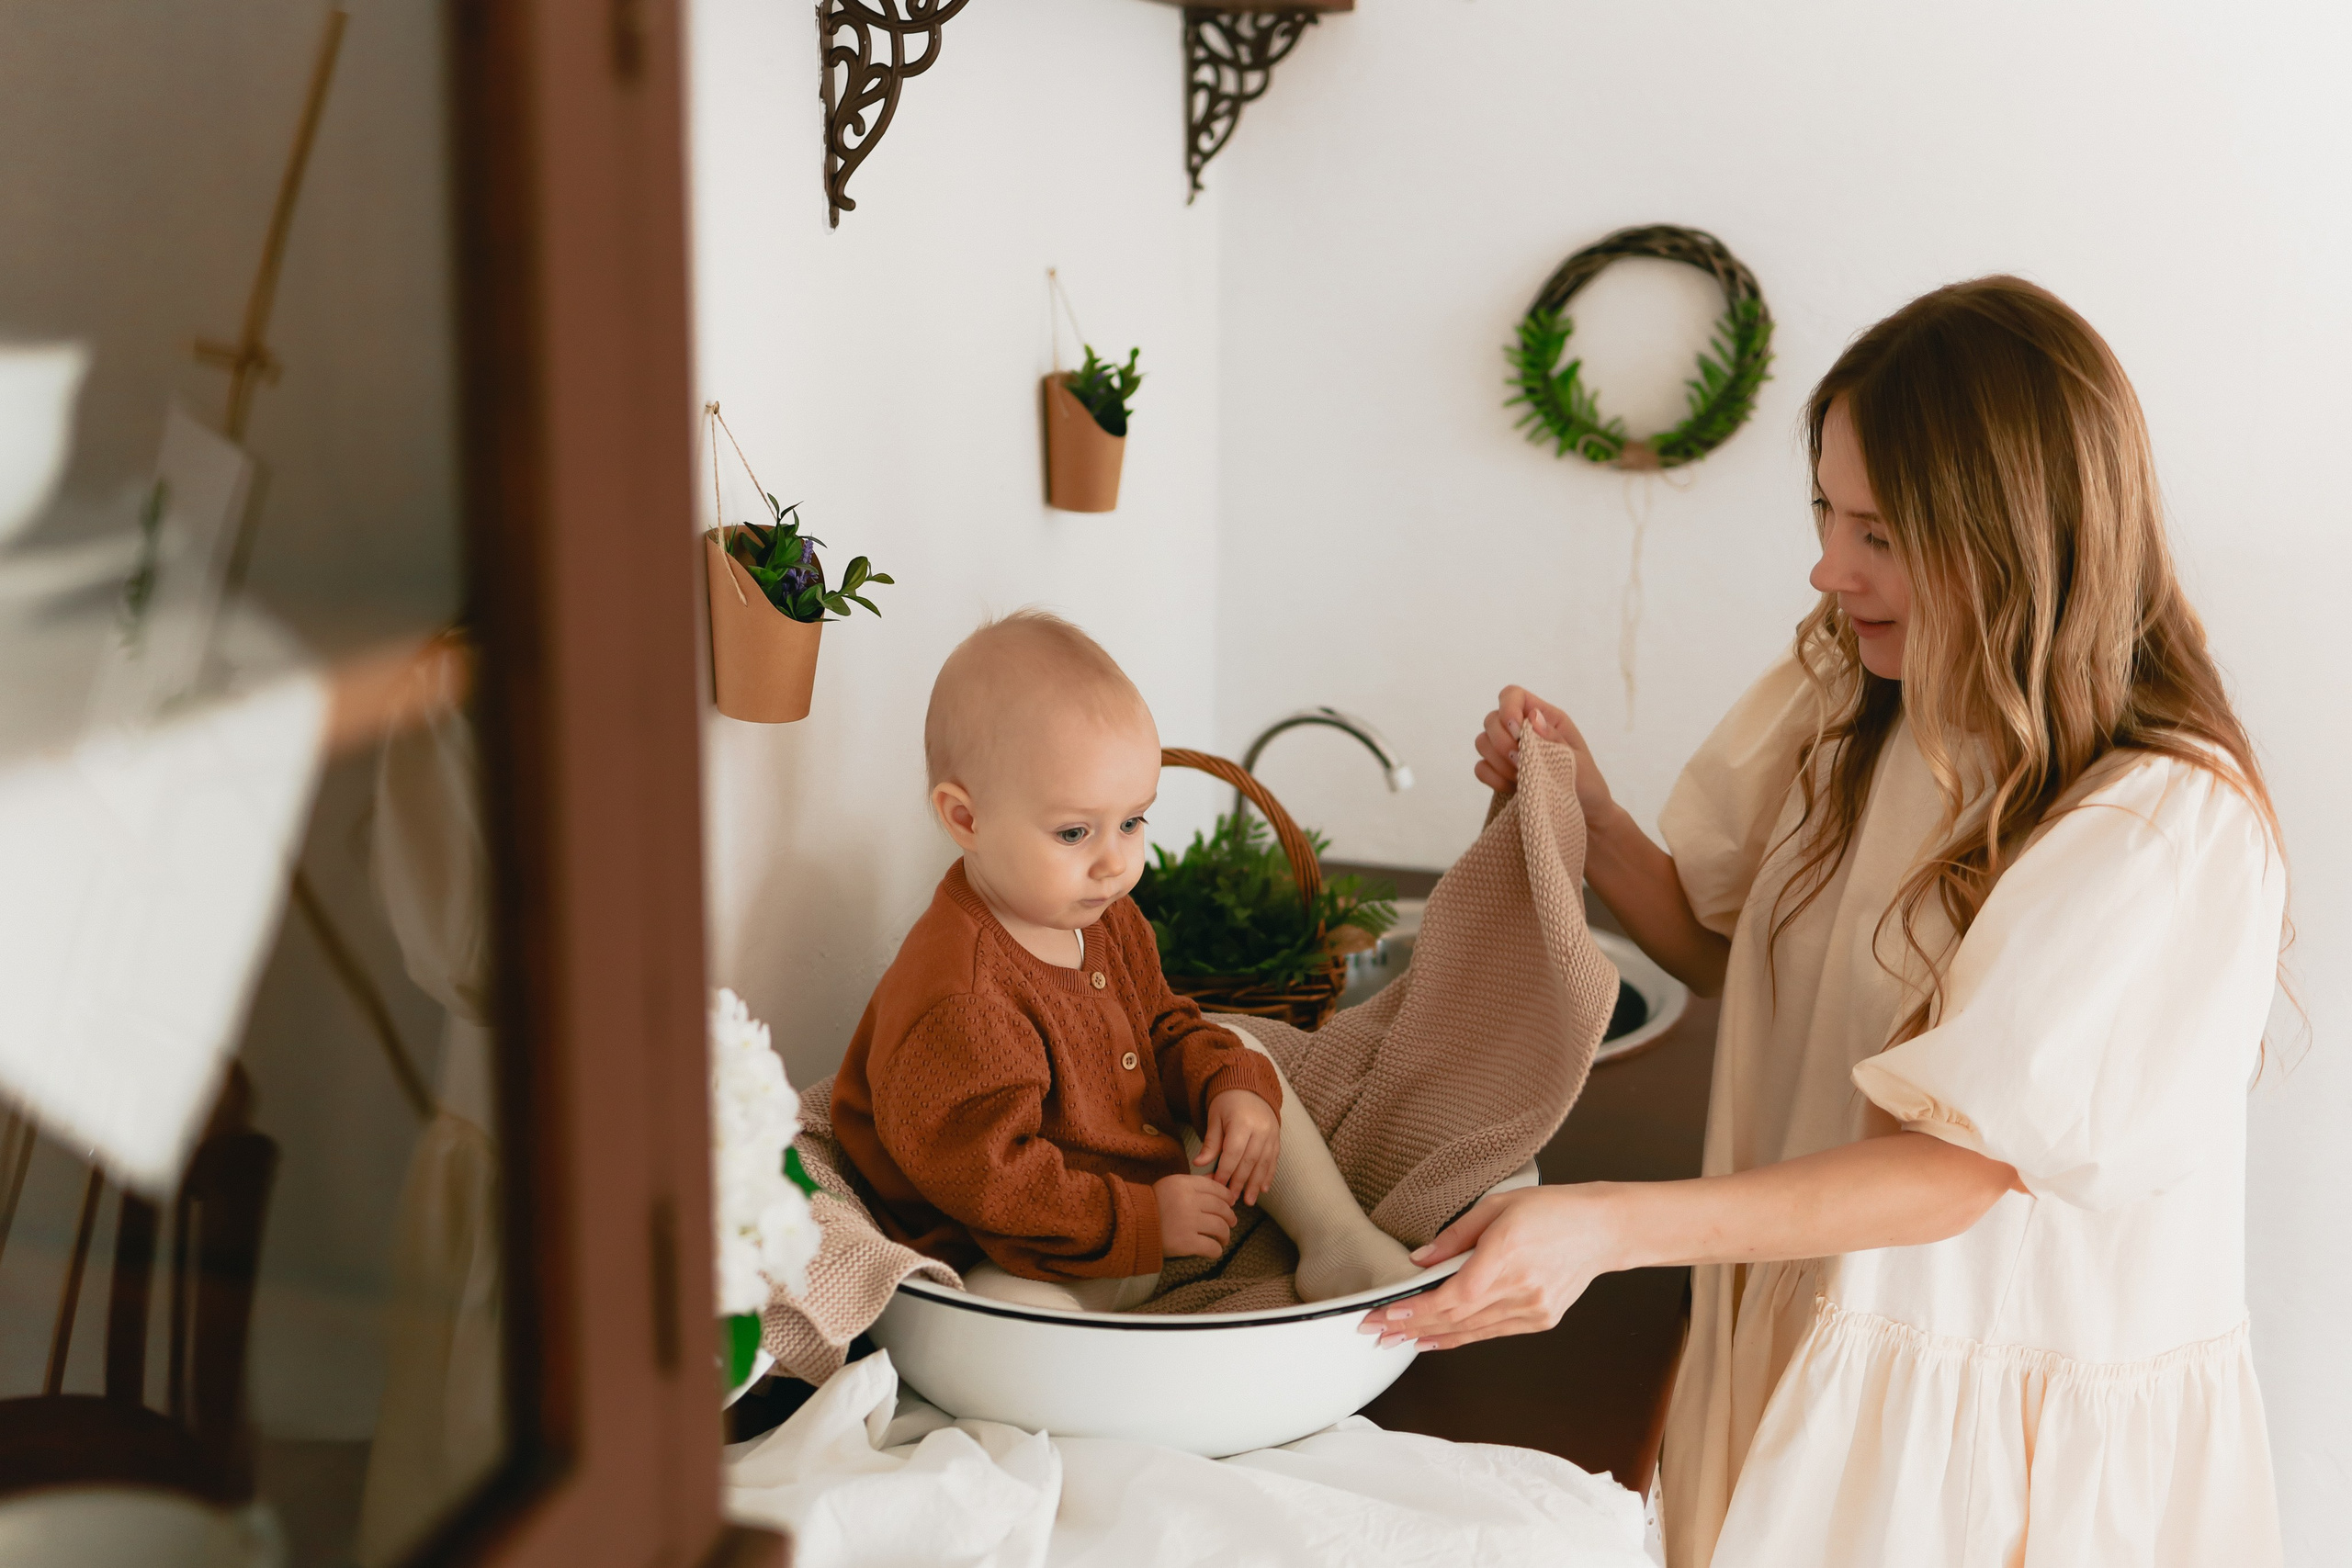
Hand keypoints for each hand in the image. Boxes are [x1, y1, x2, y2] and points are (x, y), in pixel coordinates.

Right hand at [1155, 1173, 1237, 1259]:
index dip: (1227, 1197)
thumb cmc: (1151, 1206)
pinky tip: (1214, 1250)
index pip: (1215, 1188)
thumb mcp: (1170, 1186)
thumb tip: (1218, 1180)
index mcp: (1183, 1184)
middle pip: (1221, 1208)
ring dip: (1225, 1235)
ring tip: (1223, 1239)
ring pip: (1220, 1227)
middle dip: (1229, 1217)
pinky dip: (1217, 1250)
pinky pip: (1211, 1247)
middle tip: (1231, 1223)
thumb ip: (1194, 1184)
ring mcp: (1188, 1221)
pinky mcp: (1186, 1242)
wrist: (1129, 1226)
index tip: (1231, 1203)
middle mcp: (1188, 1200)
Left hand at [1196, 1089, 1280, 1204]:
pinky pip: (1273, 1160)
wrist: (1248, 1088)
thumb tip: (1199, 1164)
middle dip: (1240, 1182)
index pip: (1233, 1153)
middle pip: (1250, 1161)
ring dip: (1255, 1184)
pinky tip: (1263, 1189)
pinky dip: (1268, 1175)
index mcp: (1243, 1122)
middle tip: (1231, 1199)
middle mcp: (1261, 1129)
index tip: (1217, 1185)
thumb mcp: (1215, 1119)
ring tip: (1249, 1201)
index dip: (1225, 1171)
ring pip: (1264, 1163)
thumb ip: (1211, 1143)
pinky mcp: (1277, 1138)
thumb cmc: (1227, 1103)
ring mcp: (1271, 1134)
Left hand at [1356, 1185, 1617, 1349]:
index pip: (1454, 1294)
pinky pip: (1491, 1333)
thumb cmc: (1551, 1210)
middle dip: (1410, 1325)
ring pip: (1471, 1330)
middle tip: (1375, 1331)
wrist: (1602, 1230)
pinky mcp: (1540, 1319)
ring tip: (1396, 1338)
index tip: (1387, 1314)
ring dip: (1430, 1335)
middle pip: (1456, 1316)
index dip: (1417, 1309)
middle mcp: (1521, 1287)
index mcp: (1507, 1252)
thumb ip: (1455, 1236)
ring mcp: (1533, 1308)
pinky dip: (1460, 1337)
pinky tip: (1435, 1339)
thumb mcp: (1497, 1206)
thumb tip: (1420, 1262)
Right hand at [1474, 686, 1615, 826]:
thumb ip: (1554, 740)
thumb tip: (1532, 716)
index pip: (1513, 695)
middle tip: (1521, 762)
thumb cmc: (1587, 785)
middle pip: (1491, 719)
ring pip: (1482, 742)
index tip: (1516, 732)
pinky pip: (1480, 768)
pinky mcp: (1500, 773)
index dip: (1507, 708)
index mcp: (1546, 718)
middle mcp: (1524, 730)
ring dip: (1499, 763)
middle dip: (1502, 742)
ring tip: (1523, 777)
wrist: (1584, 816)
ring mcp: (1509, 752)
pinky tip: (1514, 788)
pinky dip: (1493, 779)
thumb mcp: (1579, 763)